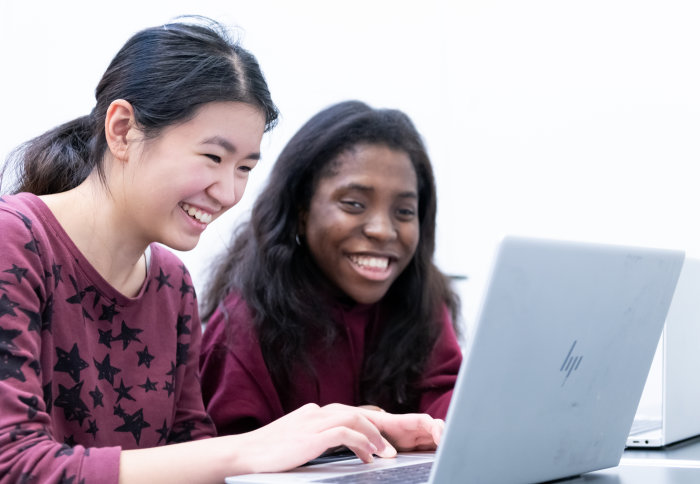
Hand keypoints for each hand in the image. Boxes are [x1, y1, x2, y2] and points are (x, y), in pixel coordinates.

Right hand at [234, 403, 396, 473]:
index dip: (367, 422)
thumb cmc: (266, 452)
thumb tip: (330, 446)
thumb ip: (312, 438)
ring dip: (373, 436)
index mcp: (311, 412)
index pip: (346, 411)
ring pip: (354, 419)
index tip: (380, 435)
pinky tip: (367, 455)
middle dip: (376, 428)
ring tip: (384, 453)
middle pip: (355, 412)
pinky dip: (361, 442)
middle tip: (389, 447)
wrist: (243, 454)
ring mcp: (313, 423)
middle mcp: (314, 413)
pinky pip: (345, 434)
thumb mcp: (294, 440)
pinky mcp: (311, 437)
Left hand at [356, 406, 443, 451]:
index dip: (435, 428)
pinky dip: (437, 455)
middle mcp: (413, 430)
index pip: (424, 421)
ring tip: (450, 457)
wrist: (361, 428)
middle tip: (451, 450)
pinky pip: (430, 450)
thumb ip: (379, 439)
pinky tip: (441, 462)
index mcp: (403, 422)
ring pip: (436, 441)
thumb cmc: (365, 424)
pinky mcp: (416, 450)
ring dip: (444, 447)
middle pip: (436, 430)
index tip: (440, 438)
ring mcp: (416, 440)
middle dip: (446, 437)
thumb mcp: (369, 428)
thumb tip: (392, 454)